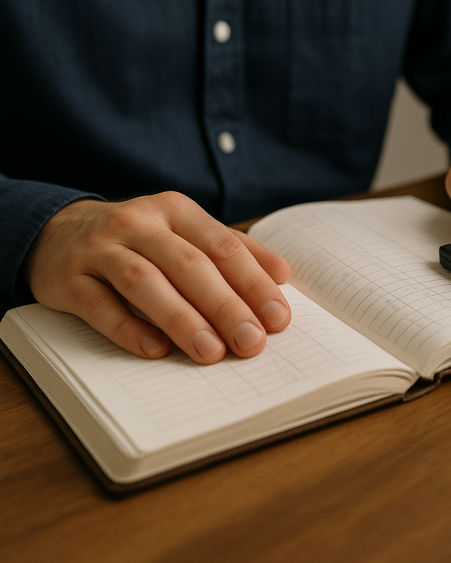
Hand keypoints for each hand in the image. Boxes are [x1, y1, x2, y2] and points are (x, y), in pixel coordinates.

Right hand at [24, 193, 291, 363]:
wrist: (56, 232)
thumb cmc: (140, 241)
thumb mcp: (184, 233)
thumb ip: (233, 250)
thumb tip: (282, 275)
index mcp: (176, 210)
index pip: (223, 247)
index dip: (254, 283)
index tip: (278, 318)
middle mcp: (138, 223)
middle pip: (189, 265)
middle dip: (225, 306)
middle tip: (251, 342)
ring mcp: (99, 249)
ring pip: (145, 283)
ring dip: (182, 319)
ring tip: (211, 351)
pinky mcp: (68, 278)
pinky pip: (99, 305)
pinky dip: (129, 329)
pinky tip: (156, 351)